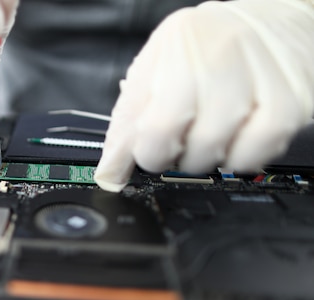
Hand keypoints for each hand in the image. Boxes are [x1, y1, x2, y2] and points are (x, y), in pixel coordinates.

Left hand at [94, 0, 313, 191]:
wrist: (270, 23)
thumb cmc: (204, 50)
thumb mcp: (151, 75)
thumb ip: (125, 125)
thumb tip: (109, 173)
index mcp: (177, 47)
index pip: (155, 127)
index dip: (148, 154)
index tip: (149, 153)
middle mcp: (222, 56)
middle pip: (192, 146)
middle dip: (178, 157)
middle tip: (182, 139)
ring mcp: (262, 76)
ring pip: (226, 152)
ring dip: (210, 158)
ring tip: (209, 135)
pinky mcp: (293, 98)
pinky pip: (263, 150)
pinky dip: (244, 157)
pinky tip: (237, 138)